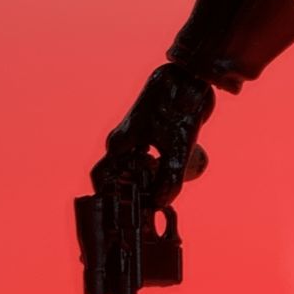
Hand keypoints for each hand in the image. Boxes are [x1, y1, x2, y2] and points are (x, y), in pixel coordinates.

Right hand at [90, 64, 215, 206]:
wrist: (191, 79)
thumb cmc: (178, 107)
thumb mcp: (176, 147)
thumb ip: (169, 178)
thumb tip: (159, 204)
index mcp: (120, 143)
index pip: (102, 178)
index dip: (111, 198)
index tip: (126, 215)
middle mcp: (125, 142)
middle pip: (122, 177)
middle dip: (134, 195)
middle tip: (151, 212)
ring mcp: (139, 140)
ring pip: (139, 170)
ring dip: (150, 185)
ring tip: (164, 200)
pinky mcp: (154, 137)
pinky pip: (153, 162)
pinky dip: (160, 173)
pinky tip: (176, 182)